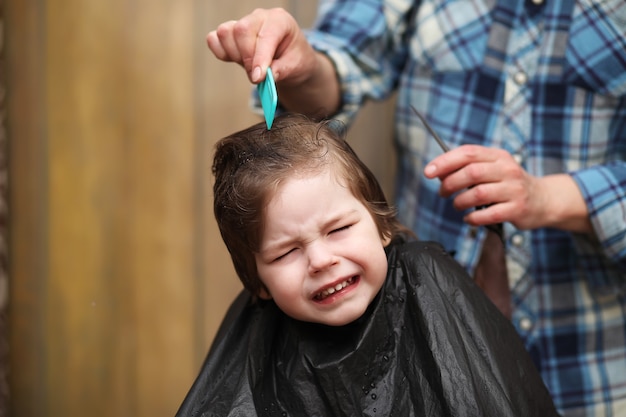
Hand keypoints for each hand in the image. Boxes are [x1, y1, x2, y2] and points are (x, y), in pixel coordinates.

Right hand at [207, 8, 316, 84]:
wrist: (290, 61)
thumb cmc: (294, 60)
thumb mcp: (295, 67)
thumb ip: (280, 70)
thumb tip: (264, 77)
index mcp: (280, 20)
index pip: (264, 36)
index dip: (259, 58)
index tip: (258, 78)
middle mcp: (259, 17)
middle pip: (241, 30)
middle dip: (246, 58)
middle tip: (256, 76)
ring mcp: (242, 23)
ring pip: (225, 33)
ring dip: (234, 55)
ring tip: (249, 67)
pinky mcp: (229, 34)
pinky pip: (214, 39)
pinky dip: (221, 53)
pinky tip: (236, 60)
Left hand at [423, 144, 591, 232]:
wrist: (544, 200)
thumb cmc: (509, 184)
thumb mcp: (492, 169)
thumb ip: (467, 168)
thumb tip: (437, 173)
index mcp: (498, 156)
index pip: (467, 153)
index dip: (445, 161)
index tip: (428, 171)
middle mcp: (507, 170)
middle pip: (471, 173)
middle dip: (450, 184)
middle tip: (443, 193)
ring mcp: (514, 189)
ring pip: (477, 194)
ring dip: (460, 202)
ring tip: (457, 205)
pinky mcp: (517, 209)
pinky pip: (487, 215)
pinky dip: (472, 218)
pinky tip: (469, 218)